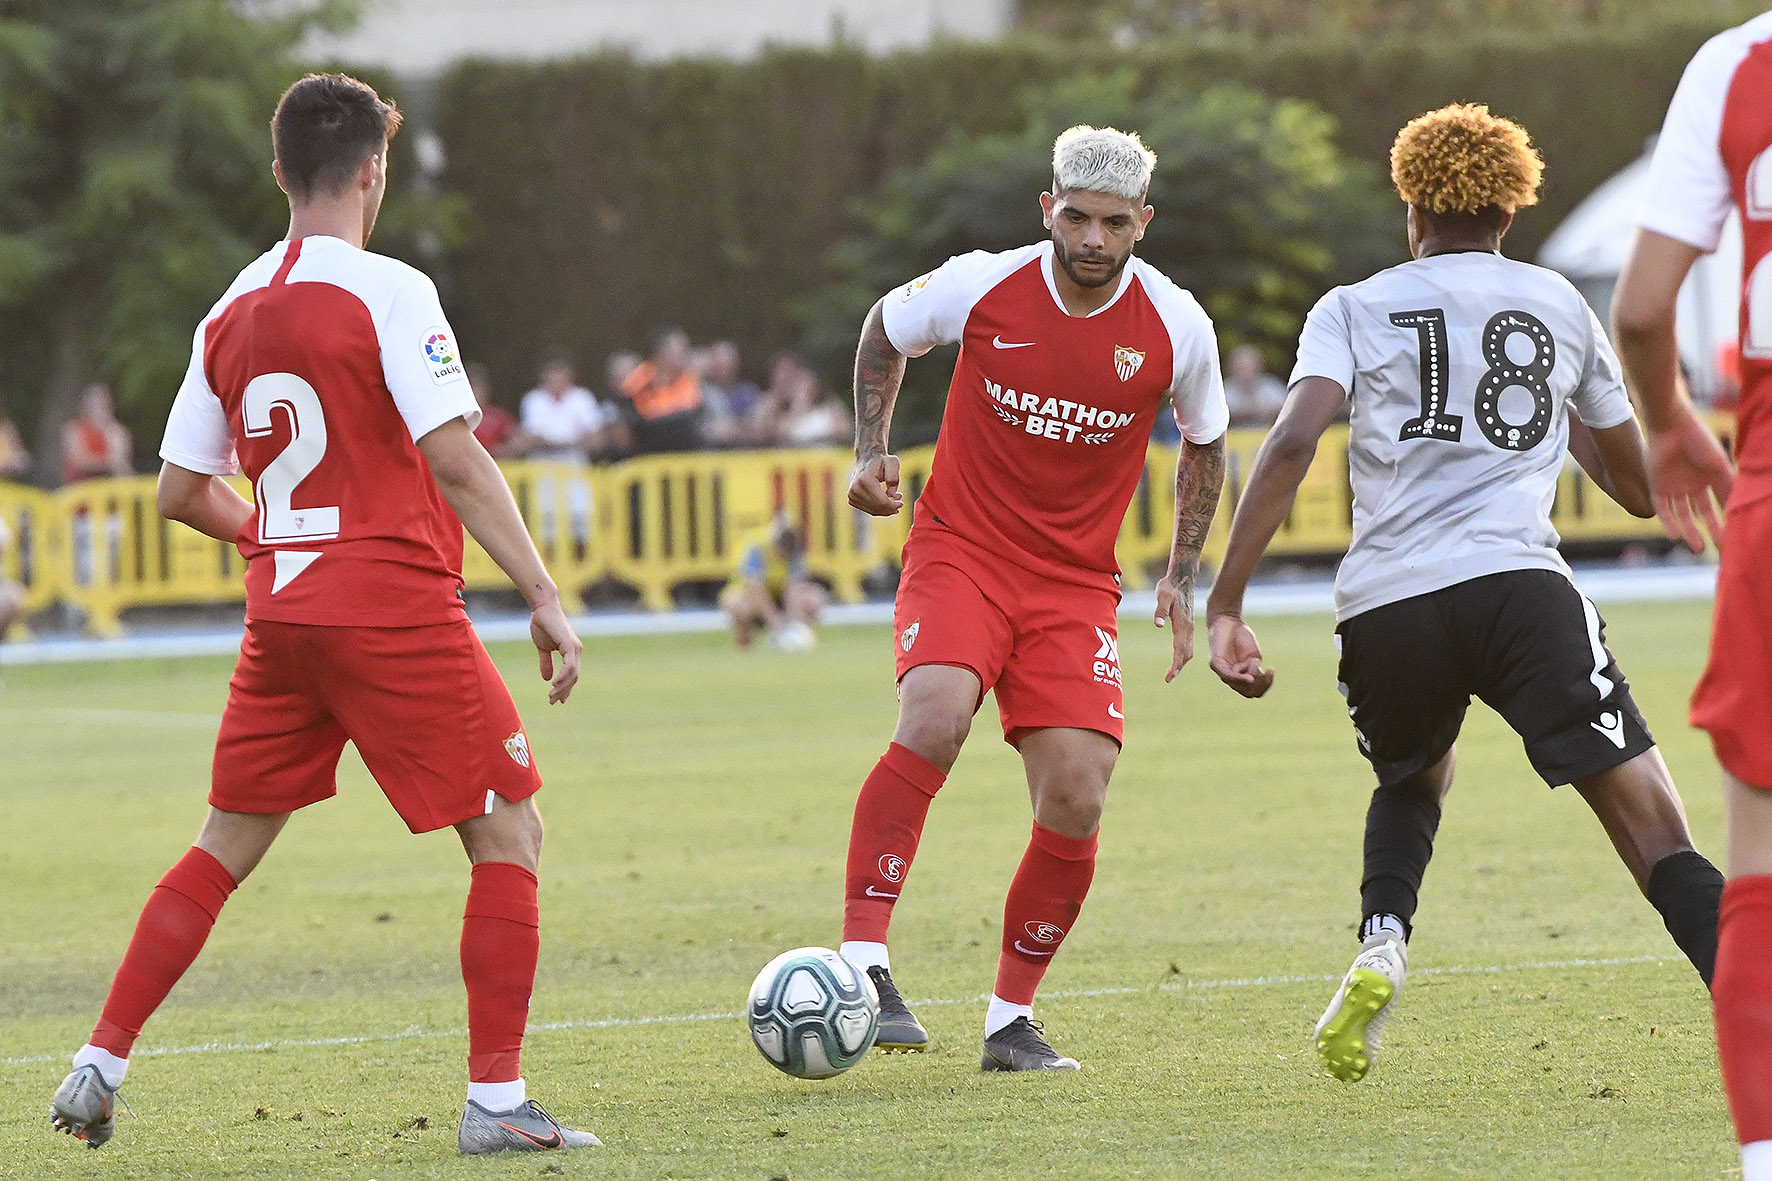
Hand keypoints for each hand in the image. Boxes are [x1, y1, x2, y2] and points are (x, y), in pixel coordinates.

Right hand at [529, 598, 582, 703]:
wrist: (542, 608)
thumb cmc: (542, 624)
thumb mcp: (543, 648)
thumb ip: (546, 662)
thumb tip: (547, 679)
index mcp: (571, 652)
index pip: (572, 674)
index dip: (566, 688)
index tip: (558, 700)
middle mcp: (576, 650)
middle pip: (574, 677)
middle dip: (564, 691)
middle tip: (553, 702)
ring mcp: (574, 648)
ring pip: (573, 673)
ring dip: (562, 687)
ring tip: (551, 696)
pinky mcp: (569, 644)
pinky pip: (569, 665)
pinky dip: (563, 676)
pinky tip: (554, 684)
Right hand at [848, 453, 902, 515]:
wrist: (867, 459)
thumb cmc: (881, 461)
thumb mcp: (892, 463)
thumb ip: (894, 478)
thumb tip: (892, 496)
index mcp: (865, 480)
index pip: (882, 501)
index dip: (893, 505)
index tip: (901, 503)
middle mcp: (855, 489)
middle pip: (878, 508)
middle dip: (890, 507)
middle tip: (898, 500)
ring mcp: (852, 495)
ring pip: (873, 511)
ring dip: (885, 509)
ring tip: (892, 498)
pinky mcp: (852, 499)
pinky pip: (869, 510)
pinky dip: (878, 508)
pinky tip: (884, 499)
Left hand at [1153, 573, 1195, 682]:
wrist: (1183, 577)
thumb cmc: (1170, 586)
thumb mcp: (1162, 595)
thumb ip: (1160, 610)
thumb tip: (1158, 625)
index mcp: (1183, 624)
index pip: (1180, 649)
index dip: (1175, 664)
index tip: (1169, 676)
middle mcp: (1189, 627)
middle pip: (1186, 653)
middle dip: (1178, 667)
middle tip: (1168, 679)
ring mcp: (1189, 626)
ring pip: (1188, 649)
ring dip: (1181, 662)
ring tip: (1171, 673)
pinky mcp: (1187, 624)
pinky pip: (1187, 644)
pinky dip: (1183, 654)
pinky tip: (1177, 658)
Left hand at [1208, 613, 1273, 698]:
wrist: (1228, 620)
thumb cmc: (1241, 637)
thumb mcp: (1253, 656)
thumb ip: (1255, 669)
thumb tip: (1252, 680)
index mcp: (1242, 676)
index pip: (1254, 691)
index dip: (1266, 685)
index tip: (1271, 670)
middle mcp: (1232, 677)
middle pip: (1249, 693)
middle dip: (1261, 685)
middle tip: (1267, 672)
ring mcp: (1223, 672)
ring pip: (1239, 687)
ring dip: (1252, 679)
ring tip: (1255, 664)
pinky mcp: (1215, 664)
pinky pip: (1228, 676)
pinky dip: (1239, 679)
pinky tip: (1249, 678)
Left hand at [1648, 409, 1732, 553]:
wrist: (1672, 426)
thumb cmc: (1699, 442)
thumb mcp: (1719, 467)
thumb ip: (1729, 487)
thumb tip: (1742, 509)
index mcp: (1708, 479)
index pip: (1717, 505)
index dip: (1724, 520)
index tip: (1732, 537)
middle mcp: (1691, 485)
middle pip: (1699, 514)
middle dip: (1709, 531)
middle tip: (1717, 548)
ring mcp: (1673, 486)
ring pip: (1681, 515)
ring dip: (1689, 532)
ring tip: (1698, 548)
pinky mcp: (1656, 486)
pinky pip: (1661, 508)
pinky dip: (1668, 522)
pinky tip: (1676, 536)